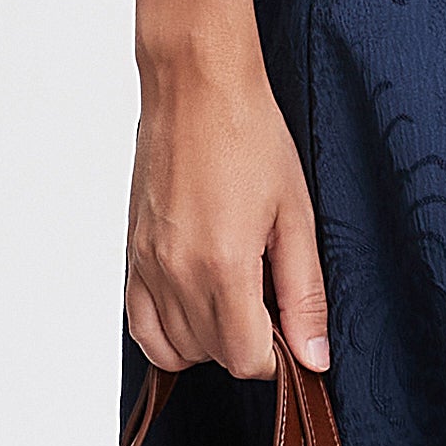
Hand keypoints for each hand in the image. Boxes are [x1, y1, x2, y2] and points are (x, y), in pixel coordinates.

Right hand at [125, 47, 331, 380]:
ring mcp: (146, 264)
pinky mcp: (131, 253)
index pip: (245, 359)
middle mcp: (175, 272)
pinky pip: (140, 324)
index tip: (290, 327)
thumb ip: (304, 294)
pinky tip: (199, 303)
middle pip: (212, 356)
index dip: (276, 355)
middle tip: (270, 299)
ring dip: (210, 340)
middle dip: (247, 343)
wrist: (195, 86)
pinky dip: (169, 332)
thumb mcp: (296, 215)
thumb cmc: (249, 135)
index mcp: (222, 265)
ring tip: (237, 296)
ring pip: (174, 349)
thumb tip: (314, 356)